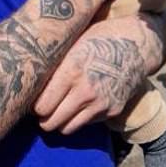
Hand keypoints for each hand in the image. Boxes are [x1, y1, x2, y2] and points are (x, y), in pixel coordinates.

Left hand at [33, 15, 157, 134]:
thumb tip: (30, 79)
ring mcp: (100, 103)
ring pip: (67, 128)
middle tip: (42, 111)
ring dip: (60, 122)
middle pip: (51, 122)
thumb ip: (54, 65)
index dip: (34, 106)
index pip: (41, 106)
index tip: (33, 102)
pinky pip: (86, 123)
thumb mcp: (73, 45)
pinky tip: (79, 105)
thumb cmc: (99, 38)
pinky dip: (79, 118)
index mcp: (71, 71)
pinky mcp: (112, 110)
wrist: (136, 44)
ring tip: (58, 111)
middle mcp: (85, 91)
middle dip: (43, 119)